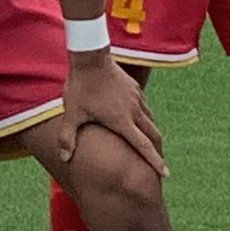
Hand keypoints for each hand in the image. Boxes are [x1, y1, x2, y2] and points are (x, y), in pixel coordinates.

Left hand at [64, 48, 161, 178]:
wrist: (90, 57)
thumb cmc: (81, 87)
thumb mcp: (72, 114)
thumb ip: (67, 138)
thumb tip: (63, 159)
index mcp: (122, 121)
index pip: (143, 146)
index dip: (155, 161)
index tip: (166, 173)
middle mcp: (134, 111)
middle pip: (153, 135)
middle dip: (158, 151)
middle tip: (159, 163)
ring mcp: (136, 98)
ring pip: (151, 120)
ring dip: (152, 134)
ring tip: (150, 144)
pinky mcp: (135, 88)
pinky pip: (145, 107)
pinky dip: (146, 118)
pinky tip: (139, 120)